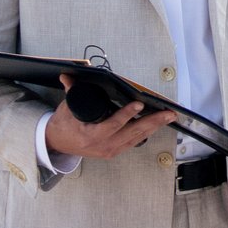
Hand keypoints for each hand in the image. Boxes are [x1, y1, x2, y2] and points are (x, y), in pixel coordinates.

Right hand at [44, 74, 178, 160]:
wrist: (58, 144)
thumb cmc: (63, 125)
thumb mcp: (66, 108)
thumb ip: (71, 91)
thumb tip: (68, 76)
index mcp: (90, 135)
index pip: (112, 124)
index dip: (127, 114)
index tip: (139, 104)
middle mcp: (103, 145)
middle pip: (133, 132)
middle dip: (153, 122)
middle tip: (168, 113)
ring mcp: (110, 150)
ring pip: (138, 137)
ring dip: (155, 126)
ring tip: (169, 116)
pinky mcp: (115, 151)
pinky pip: (135, 141)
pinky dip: (147, 131)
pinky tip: (158, 123)